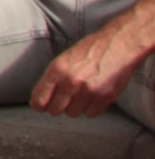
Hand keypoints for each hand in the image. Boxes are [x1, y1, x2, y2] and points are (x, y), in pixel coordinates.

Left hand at [32, 21, 151, 115]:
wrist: (118, 45)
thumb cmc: (90, 50)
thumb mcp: (65, 59)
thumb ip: (53, 78)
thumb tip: (39, 99)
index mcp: (57, 69)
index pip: (39, 99)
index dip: (40, 105)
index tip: (42, 107)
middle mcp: (70, 81)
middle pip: (55, 110)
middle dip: (59, 107)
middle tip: (66, 99)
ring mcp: (87, 90)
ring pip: (73, 113)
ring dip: (77, 106)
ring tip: (84, 92)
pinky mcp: (103, 97)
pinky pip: (90, 114)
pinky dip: (92, 108)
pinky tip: (95, 95)